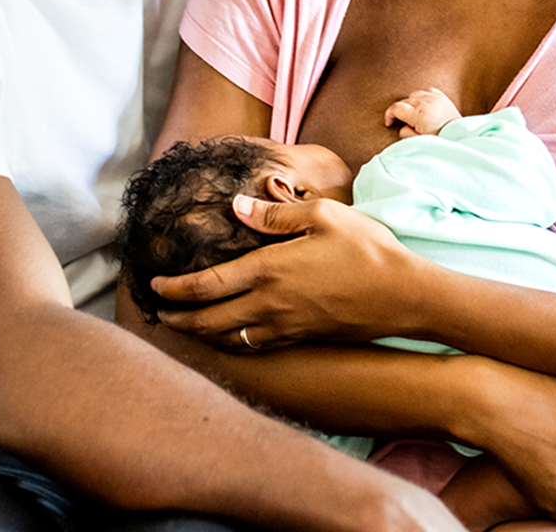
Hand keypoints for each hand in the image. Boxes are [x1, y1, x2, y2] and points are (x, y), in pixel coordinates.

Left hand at [152, 194, 424, 348]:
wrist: (402, 295)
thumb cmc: (365, 248)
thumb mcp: (322, 215)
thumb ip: (275, 214)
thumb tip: (237, 208)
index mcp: (269, 270)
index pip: (206, 285)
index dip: (174, 288)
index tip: (152, 286)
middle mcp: (270, 304)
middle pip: (208, 321)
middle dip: (178, 318)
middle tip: (158, 313)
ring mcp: (286, 326)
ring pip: (229, 339)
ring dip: (200, 334)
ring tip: (185, 325)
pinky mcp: (302, 338)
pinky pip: (254, 346)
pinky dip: (231, 343)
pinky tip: (230, 336)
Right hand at [385, 87, 461, 136]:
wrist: (459, 136)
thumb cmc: (441, 140)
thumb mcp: (419, 141)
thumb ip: (406, 133)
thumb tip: (402, 126)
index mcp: (418, 115)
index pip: (396, 107)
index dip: (389, 114)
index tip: (389, 122)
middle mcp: (425, 103)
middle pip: (404, 101)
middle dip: (400, 111)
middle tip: (402, 121)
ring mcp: (434, 98)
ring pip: (414, 94)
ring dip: (411, 103)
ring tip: (414, 114)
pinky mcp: (442, 96)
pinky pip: (427, 91)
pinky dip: (422, 97)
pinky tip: (424, 105)